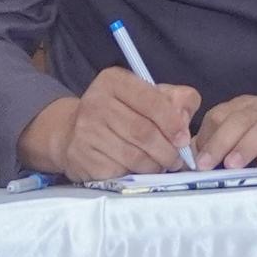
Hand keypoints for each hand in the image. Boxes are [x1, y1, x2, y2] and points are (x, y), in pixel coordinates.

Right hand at [19, 66, 201, 182]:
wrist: (71, 133)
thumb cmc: (119, 113)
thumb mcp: (147, 96)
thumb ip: (175, 100)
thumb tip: (184, 117)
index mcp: (114, 81)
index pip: (151, 100)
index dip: (172, 122)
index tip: (184, 139)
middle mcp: (96, 102)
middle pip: (143, 132)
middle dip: (167, 150)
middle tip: (177, 160)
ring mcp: (86, 131)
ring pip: (133, 155)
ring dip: (155, 166)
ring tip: (162, 166)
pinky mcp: (82, 157)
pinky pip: (119, 171)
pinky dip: (136, 175)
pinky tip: (141, 171)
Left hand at [198, 95, 256, 168]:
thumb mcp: (248, 136)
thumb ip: (223, 143)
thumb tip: (193, 160)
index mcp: (246, 107)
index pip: (220, 115)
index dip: (206, 136)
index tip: (196, 160)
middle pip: (239, 120)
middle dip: (220, 142)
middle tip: (206, 164)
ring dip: (245, 146)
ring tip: (232, 165)